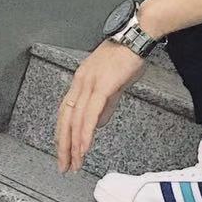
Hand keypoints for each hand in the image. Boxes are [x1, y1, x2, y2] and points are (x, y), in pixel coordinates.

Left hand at [55, 39, 146, 172]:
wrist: (137, 35)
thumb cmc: (128, 55)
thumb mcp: (114, 83)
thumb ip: (106, 104)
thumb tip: (99, 123)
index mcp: (81, 80)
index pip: (65, 112)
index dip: (63, 134)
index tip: (64, 151)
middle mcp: (80, 82)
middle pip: (65, 119)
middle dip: (63, 145)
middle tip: (64, 165)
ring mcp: (89, 83)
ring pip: (75, 120)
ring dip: (73, 144)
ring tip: (75, 162)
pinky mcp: (101, 86)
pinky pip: (89, 114)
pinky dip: (85, 133)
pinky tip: (84, 147)